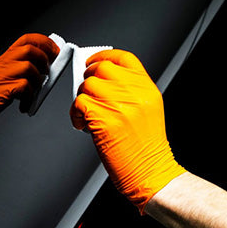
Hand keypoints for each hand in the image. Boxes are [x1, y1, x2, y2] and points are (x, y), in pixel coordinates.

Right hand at [0, 33, 59, 118]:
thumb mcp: (11, 72)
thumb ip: (26, 64)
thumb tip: (49, 62)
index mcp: (7, 56)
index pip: (26, 39)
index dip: (44, 42)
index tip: (55, 50)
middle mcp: (4, 62)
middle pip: (29, 50)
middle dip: (43, 59)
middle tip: (47, 71)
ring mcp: (3, 74)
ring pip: (29, 68)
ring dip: (37, 80)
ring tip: (34, 90)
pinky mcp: (4, 89)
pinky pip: (25, 87)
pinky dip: (30, 96)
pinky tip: (26, 102)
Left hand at [70, 49, 184, 212]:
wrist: (151, 171)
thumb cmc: (146, 146)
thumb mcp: (147, 109)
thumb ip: (129, 90)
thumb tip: (98, 79)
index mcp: (146, 87)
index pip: (122, 58)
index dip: (104, 56)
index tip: (93, 62)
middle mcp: (134, 92)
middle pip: (101, 68)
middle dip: (88, 78)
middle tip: (87, 92)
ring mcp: (119, 105)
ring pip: (87, 86)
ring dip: (81, 99)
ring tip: (87, 115)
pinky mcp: (104, 119)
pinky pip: (79, 103)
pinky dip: (75, 114)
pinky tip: (83, 125)